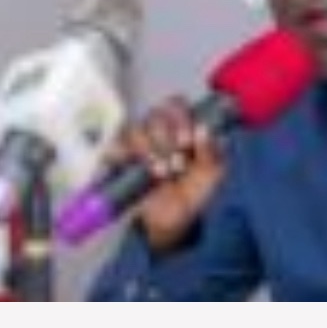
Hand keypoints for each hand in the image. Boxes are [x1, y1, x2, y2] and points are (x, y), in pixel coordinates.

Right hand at [110, 96, 224, 251]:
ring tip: (162, 174)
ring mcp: (138, 144)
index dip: (180, 118)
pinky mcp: (120, 161)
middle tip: (178, 164)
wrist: (175, 223)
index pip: (175, 104)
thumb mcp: (213, 175)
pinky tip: (139, 171)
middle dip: (167, 139)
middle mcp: (159, 131)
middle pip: (154, 115)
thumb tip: (203, 129)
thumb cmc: (196, 193)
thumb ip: (211, 152)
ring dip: (150, 151)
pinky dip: (125, 157)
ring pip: (135, 129)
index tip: (187, 142)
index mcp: (183, 127)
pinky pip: (114, 148)